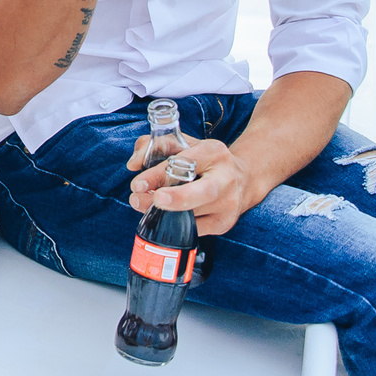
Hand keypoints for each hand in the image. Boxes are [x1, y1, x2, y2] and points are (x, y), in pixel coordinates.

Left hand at [126, 135, 260, 236]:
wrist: (242, 180)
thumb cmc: (205, 162)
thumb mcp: (183, 145)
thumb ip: (154, 146)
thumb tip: (133, 164)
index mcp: (214, 153)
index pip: (186, 162)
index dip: (159, 175)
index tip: (138, 184)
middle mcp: (225, 179)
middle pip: (203, 192)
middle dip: (176, 199)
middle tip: (149, 200)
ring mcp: (227, 205)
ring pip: (194, 216)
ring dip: (164, 215)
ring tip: (143, 208)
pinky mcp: (222, 224)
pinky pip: (194, 230)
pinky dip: (175, 226)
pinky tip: (162, 218)